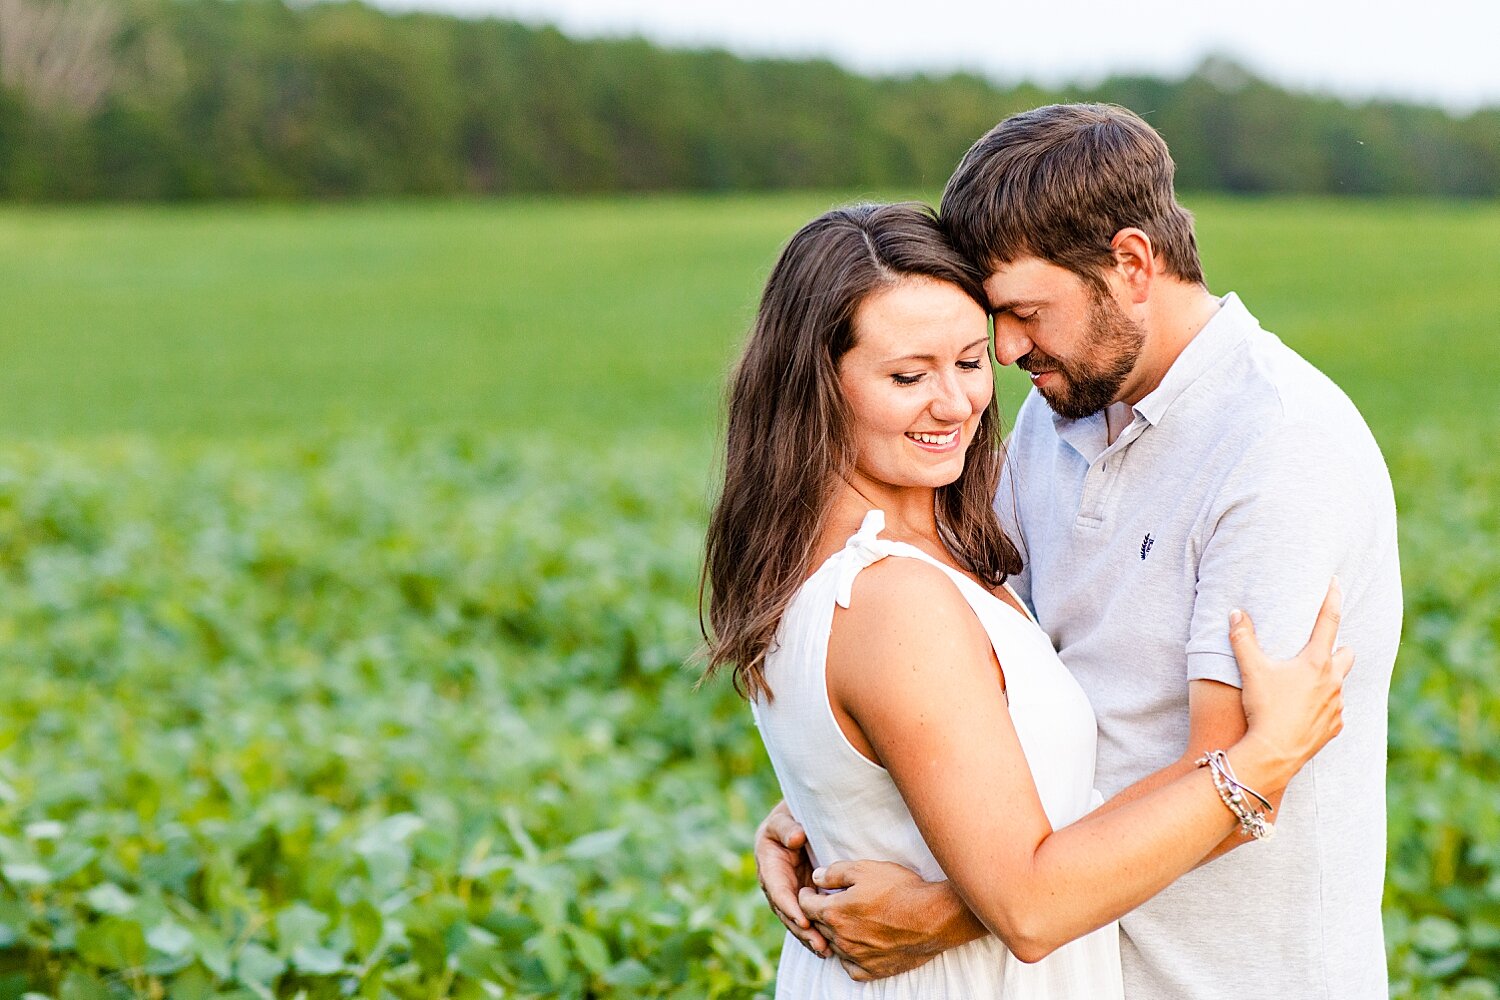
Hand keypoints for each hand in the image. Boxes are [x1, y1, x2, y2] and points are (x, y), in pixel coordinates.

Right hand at [754, 801, 827, 956]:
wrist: (799, 820)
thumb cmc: (791, 816)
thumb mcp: (784, 818)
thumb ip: (787, 827)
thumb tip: (795, 838)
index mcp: (768, 865)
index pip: (778, 891)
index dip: (790, 907)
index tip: (804, 920)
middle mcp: (775, 884)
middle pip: (787, 912)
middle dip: (803, 930)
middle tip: (820, 944)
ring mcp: (789, 893)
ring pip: (797, 920)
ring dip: (810, 937)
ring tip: (826, 951)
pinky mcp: (802, 898)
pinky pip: (807, 918)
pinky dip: (816, 933)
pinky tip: (829, 948)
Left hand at [798, 861, 953, 980]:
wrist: (932, 918)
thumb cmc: (900, 890)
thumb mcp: (865, 869)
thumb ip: (835, 872)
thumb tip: (816, 877)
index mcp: (834, 912)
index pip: (805, 905)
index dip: (805, 895)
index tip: (810, 891)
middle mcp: (841, 938)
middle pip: (817, 926)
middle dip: (818, 913)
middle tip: (825, 903)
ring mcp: (856, 957)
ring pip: (832, 945)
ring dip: (833, 933)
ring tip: (843, 921)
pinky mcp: (872, 970)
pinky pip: (850, 966)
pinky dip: (849, 955)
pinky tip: (856, 945)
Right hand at [1230, 578, 1353, 785]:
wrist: (1275, 752)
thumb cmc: (1264, 707)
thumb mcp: (1251, 670)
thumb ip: (1243, 638)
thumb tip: (1235, 612)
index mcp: (1316, 661)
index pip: (1329, 621)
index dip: (1332, 598)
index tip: (1337, 582)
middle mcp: (1333, 680)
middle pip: (1347, 653)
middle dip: (1338, 648)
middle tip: (1317, 649)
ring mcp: (1337, 705)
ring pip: (1339, 684)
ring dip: (1327, 680)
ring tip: (1303, 686)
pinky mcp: (1335, 727)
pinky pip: (1334, 711)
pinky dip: (1323, 707)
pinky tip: (1303, 712)